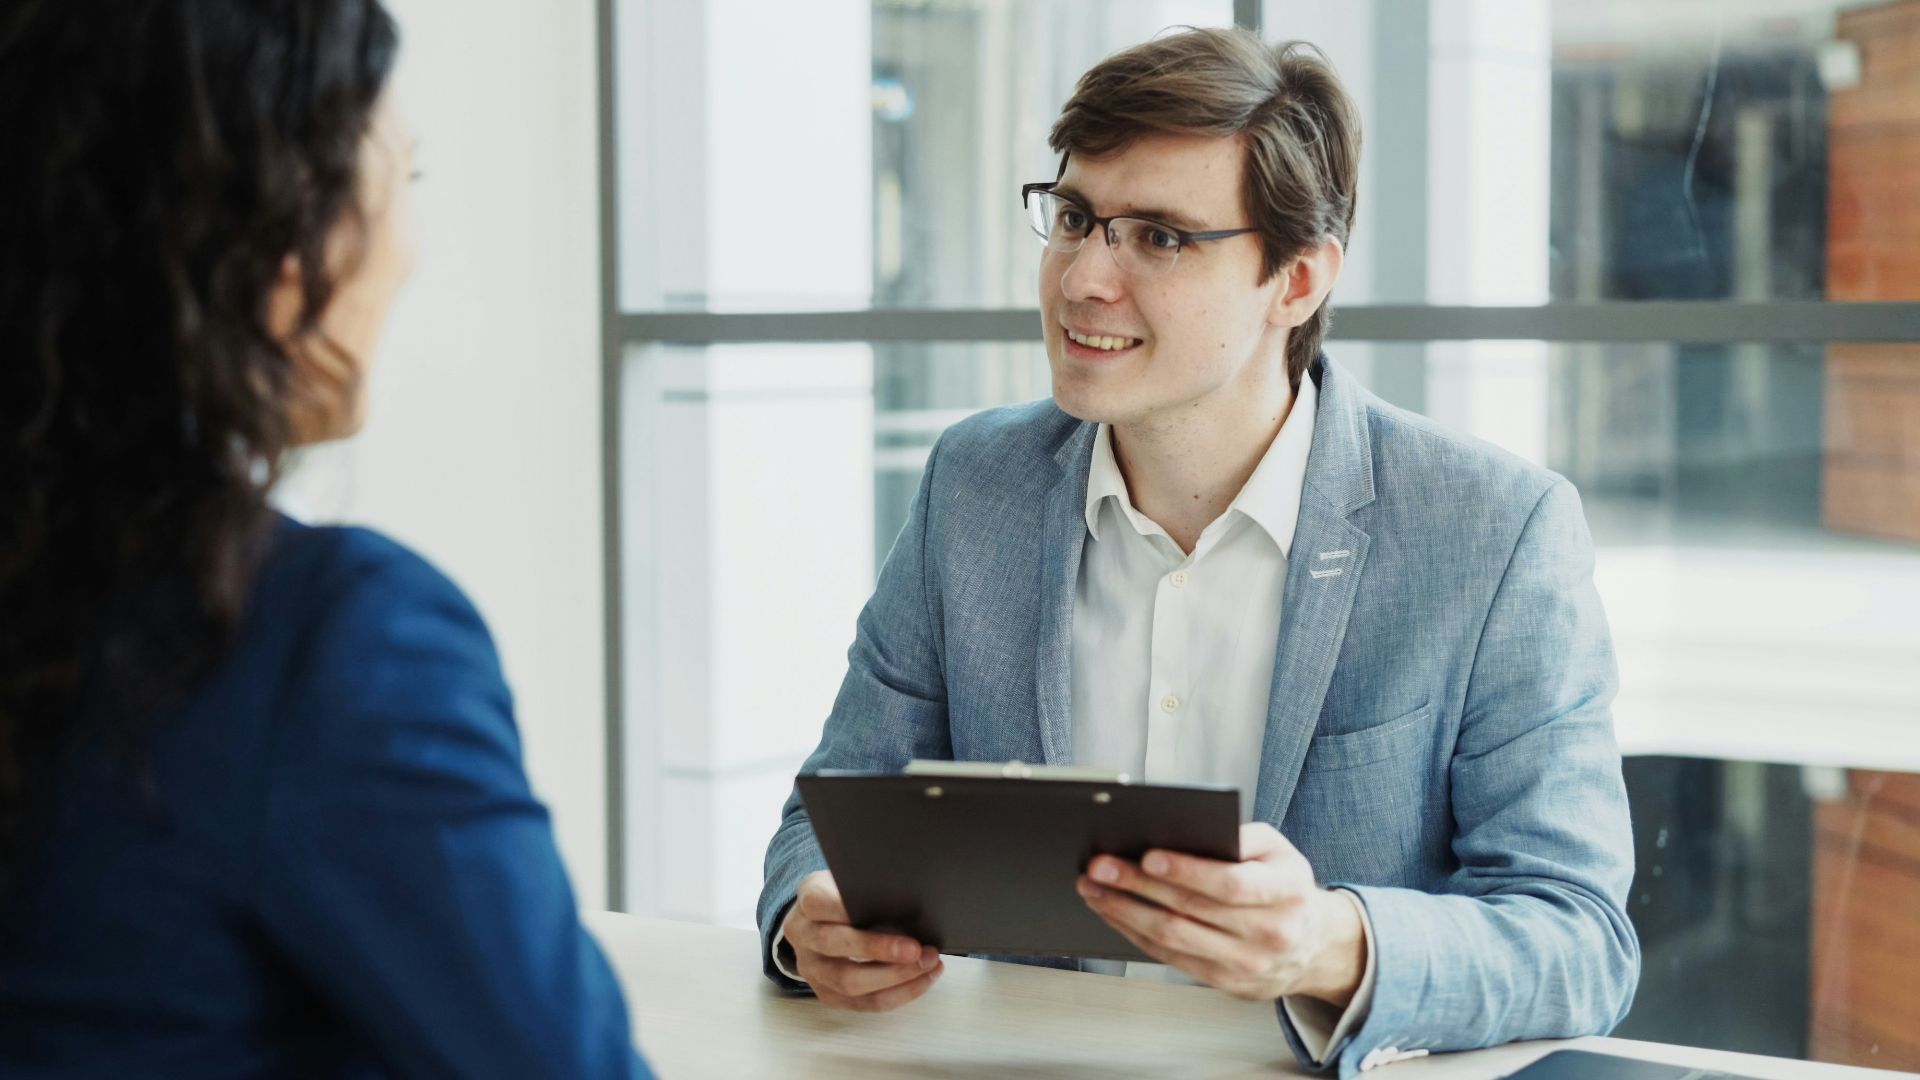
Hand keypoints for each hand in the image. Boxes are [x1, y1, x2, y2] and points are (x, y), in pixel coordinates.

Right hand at [780, 870, 943, 1011]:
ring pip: (848, 983)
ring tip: (928, 963)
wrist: (819, 920)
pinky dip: (898, 993)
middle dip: (879, 949)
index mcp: (808, 900)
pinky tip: (922, 979)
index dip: (845, 907)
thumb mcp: (848, 881)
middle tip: (916, 949)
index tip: (884, 905)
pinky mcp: (827, 994)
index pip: (819, 903)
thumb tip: (907, 901)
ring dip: (895, 977)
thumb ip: (866, 889)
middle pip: (834, 946)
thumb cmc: (844, 897)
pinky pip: (863, 1003)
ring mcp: (811, 969)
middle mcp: (803, 936)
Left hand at [1077, 822, 1366, 1003]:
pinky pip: (1170, 958)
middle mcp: (1269, 933)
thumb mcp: (1278, 849)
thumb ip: (1239, 836)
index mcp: (1286, 892)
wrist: (1313, 945)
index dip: (1187, 871)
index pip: (1230, 884)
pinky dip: (1134, 933)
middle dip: (1137, 886)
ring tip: (1093, 888)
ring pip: (1173, 938)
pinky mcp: (1224, 982)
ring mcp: (1246, 964)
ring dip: (1124, 911)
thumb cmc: (1285, 887)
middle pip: (1190, 910)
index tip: (1148, 856)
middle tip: (1099, 866)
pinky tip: (1113, 912)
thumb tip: (1185, 829)